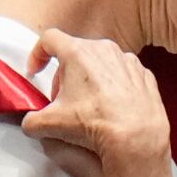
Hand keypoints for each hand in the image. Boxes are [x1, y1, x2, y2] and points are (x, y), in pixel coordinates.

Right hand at [20, 29, 176, 176]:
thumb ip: (31, 120)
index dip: (38, 54)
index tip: (36, 71)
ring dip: (91, 79)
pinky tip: (113, 107)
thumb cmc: (94, 122)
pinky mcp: (145, 75)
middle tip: (63, 100)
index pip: (49, 39)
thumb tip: (31, 124)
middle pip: (76, 53)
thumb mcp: (50, 124)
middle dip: (65, 75)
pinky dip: (115, 87)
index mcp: (78, 52)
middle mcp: (104, 49)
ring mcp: (128, 60)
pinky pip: (124, 75)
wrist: (136, 136)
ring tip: (90, 105)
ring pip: (102, 63)